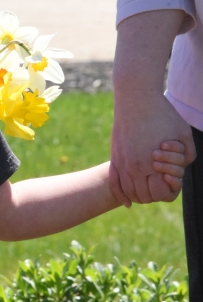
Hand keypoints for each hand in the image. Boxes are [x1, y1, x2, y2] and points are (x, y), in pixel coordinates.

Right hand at [110, 89, 195, 205]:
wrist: (136, 97)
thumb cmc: (163, 114)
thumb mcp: (184, 135)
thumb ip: (187, 156)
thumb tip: (180, 170)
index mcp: (151, 162)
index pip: (159, 193)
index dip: (169, 192)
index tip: (172, 182)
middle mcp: (133, 165)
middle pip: (143, 196)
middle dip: (155, 195)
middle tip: (162, 187)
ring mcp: (121, 160)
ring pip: (128, 192)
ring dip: (139, 197)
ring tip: (148, 192)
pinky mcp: (114, 155)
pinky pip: (113, 182)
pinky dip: (120, 195)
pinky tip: (127, 203)